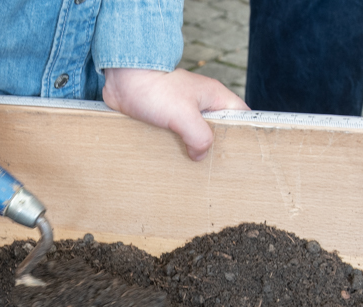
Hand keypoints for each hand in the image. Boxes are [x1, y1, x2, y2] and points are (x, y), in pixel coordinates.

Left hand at [102, 68, 249, 160]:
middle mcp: (201, 102)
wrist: (123, 81)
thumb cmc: (154, 90)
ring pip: (194, 134)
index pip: (241, 116)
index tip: (238, 155)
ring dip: (190, 148)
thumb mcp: (183, 115)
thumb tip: (201, 154)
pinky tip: (170, 158)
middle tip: (212, 166)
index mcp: (214, 96)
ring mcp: (182, 110)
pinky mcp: (165, 117)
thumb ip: (199, 136)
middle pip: (217, 129)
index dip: (242, 134)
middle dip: (214, 146)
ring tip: (190, 167)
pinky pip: (175, 135)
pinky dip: (174, 145)